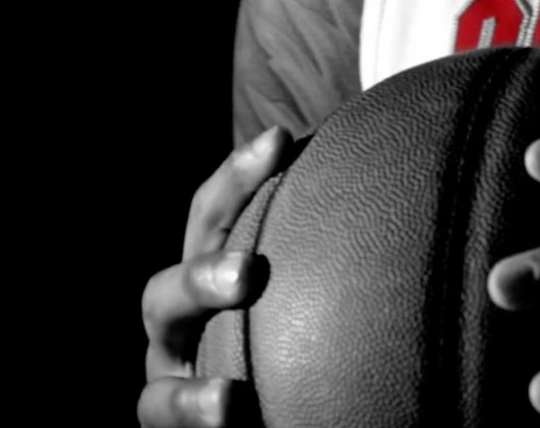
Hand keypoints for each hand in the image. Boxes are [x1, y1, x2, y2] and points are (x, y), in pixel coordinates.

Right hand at [138, 127, 291, 427]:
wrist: (250, 414)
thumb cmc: (287, 349)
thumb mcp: (296, 303)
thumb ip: (318, 257)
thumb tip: (380, 185)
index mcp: (213, 269)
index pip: (217, 214)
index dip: (239, 175)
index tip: (278, 140)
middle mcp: (183, 310)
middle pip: (178, 270)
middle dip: (207, 266)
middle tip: (249, 271)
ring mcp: (168, 358)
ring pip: (159, 321)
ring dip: (194, 308)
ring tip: (237, 310)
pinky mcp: (165, 408)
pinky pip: (161, 405)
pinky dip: (190, 404)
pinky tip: (229, 403)